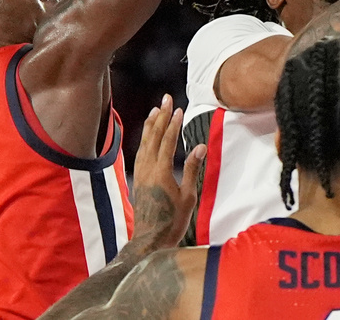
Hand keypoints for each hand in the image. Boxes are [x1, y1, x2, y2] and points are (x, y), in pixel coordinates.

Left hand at [131, 94, 205, 248]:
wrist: (150, 240)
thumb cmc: (172, 221)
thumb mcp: (188, 197)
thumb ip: (192, 169)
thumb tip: (200, 147)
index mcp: (161, 172)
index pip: (167, 141)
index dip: (173, 123)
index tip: (179, 108)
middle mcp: (147, 169)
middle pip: (154, 136)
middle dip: (161, 116)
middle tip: (166, 98)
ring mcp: (141, 173)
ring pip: (145, 142)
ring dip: (151, 124)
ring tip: (157, 110)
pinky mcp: (138, 179)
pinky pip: (141, 151)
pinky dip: (145, 138)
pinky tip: (148, 134)